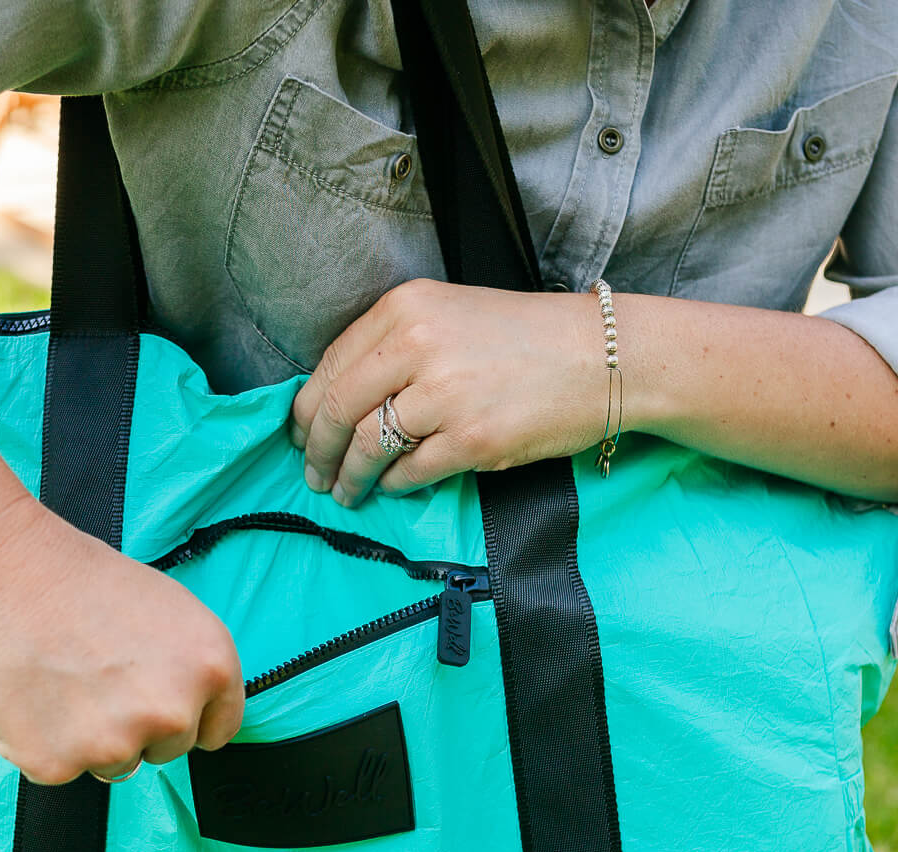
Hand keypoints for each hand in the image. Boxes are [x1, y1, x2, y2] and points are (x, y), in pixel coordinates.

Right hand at [0, 496, 243, 784]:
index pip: (218, 727)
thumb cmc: (79, 577)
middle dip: (139, 724)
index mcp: (212, 666)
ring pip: (115, 763)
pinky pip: (59, 768)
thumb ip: (189, 666)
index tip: (162, 702)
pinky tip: (30, 695)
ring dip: (92, 738)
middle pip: (169, 749)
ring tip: (62, 679)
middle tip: (98, 675)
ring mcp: (117, 743)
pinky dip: (42, 742)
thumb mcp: (170, 609)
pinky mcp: (58, 763)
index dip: (189, 715)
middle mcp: (174, 711)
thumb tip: (190, 707)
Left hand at [289, 278, 613, 506]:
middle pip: (335, 410)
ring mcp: (444, 395)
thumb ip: (393, 347)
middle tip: (313, 473)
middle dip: (315, 451)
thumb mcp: (450, 315)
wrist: (603, 356)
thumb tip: (337, 400)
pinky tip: (394, 487)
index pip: (330, 366)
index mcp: (405, 308)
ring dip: (349, 478)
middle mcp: (417, 344)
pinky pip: (409, 473)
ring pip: (366, 448)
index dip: (305, 410)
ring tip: (345, 492)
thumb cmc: (526, 338)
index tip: (299, 435)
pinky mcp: (472, 440)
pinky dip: (395, 486)